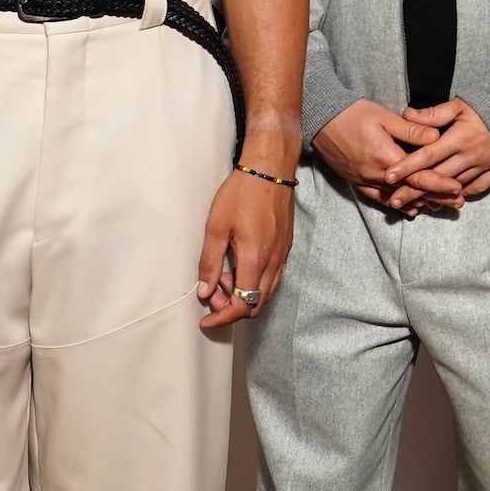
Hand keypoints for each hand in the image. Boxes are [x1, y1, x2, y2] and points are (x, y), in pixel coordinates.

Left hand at [196, 169, 293, 328]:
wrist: (270, 170)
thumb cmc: (241, 194)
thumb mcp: (216, 227)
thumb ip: (209, 262)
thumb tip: (204, 291)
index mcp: (255, 259)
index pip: (243, 305)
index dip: (223, 318)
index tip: (206, 320)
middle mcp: (273, 261)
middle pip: (256, 304)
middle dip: (232, 307)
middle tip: (211, 292)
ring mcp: (282, 254)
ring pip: (266, 292)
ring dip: (243, 294)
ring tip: (222, 275)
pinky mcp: (285, 246)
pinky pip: (272, 277)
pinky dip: (254, 281)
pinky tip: (238, 264)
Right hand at [313, 98, 458, 213]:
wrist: (321, 119)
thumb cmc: (354, 114)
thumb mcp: (385, 117)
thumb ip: (412, 130)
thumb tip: (437, 136)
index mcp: (386, 158)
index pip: (419, 176)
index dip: (440, 184)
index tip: (458, 189)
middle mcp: (376, 174)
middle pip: (411, 191)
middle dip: (436, 198)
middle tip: (457, 204)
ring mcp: (364, 180)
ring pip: (396, 197)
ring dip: (419, 202)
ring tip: (439, 207)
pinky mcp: (356, 181)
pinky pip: (378, 198)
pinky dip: (395, 204)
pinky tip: (408, 209)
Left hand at [387, 100, 489, 203]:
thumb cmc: (485, 107)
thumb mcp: (459, 105)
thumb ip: (433, 113)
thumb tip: (406, 115)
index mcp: (459, 138)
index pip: (427, 155)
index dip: (407, 166)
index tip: (389, 177)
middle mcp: (470, 155)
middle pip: (437, 177)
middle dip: (415, 190)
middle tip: (394, 199)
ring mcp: (484, 166)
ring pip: (454, 185)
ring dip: (434, 195)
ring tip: (415, 205)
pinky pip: (476, 188)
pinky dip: (461, 194)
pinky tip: (447, 198)